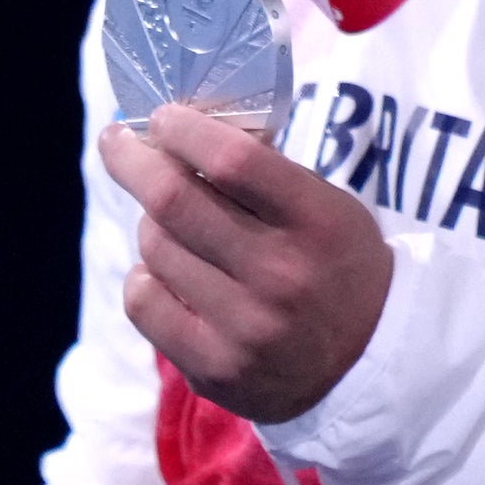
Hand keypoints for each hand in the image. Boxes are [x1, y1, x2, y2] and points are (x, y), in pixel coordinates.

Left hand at [105, 104, 395, 424]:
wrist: (367, 362)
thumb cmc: (336, 264)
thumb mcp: (326, 205)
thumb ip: (266, 170)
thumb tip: (186, 128)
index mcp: (317, 222)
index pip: (234, 161)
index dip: (184, 129)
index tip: (162, 116)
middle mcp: (280, 276)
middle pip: (174, 200)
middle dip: (132, 160)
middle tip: (117, 141)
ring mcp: (244, 328)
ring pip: (155, 248)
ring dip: (150, 223)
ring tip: (168, 222)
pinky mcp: (213, 368)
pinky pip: (143, 302)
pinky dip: (145, 276)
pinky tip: (166, 273)